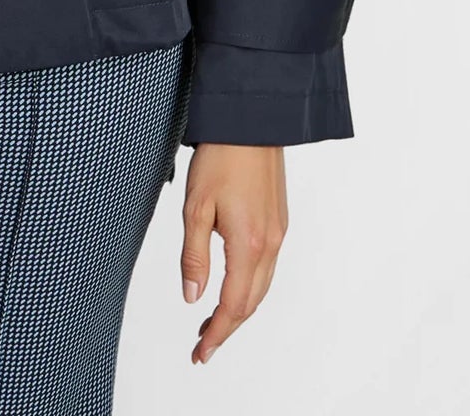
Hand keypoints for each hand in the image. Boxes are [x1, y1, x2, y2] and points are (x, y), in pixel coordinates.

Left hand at [180, 143, 287, 364]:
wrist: (252, 120)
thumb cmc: (221, 157)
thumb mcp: (196, 207)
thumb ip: (194, 256)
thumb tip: (193, 297)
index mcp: (249, 245)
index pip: (233, 305)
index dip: (216, 333)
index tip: (200, 353)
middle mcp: (270, 245)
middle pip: (251, 303)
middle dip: (227, 328)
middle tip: (202, 346)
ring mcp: (278, 233)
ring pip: (261, 287)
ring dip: (239, 309)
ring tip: (212, 322)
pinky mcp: (279, 221)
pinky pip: (267, 268)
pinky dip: (250, 287)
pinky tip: (233, 286)